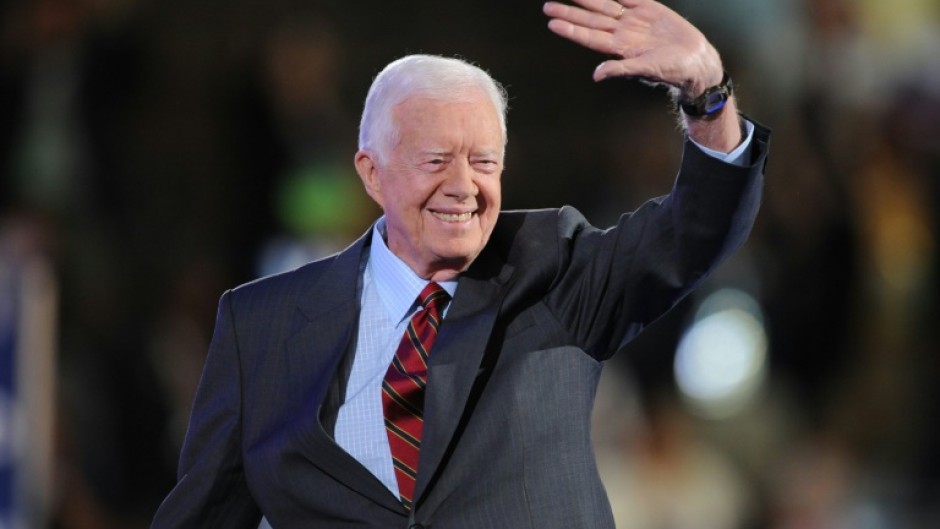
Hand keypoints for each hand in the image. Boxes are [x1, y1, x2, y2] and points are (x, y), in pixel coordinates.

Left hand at [543, 0, 722, 98]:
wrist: (695, 59)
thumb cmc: (671, 69)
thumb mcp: (645, 69)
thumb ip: (620, 69)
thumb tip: (597, 75)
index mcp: (619, 47)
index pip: (589, 37)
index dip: (571, 29)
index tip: (552, 23)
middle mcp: (622, 32)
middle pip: (591, 20)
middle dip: (570, 12)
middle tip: (548, 6)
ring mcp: (633, 20)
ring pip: (604, 6)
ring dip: (586, 0)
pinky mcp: (648, 8)